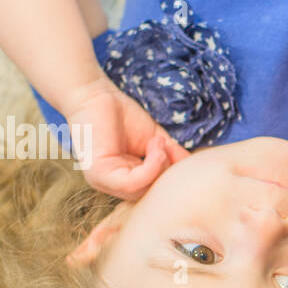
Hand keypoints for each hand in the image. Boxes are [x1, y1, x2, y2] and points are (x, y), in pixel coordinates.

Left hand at [62, 76, 189, 199]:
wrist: (95, 94)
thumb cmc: (121, 115)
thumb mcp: (155, 140)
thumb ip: (171, 156)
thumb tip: (191, 167)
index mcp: (125, 181)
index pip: (154, 191)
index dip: (170, 175)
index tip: (173, 151)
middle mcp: (114, 186)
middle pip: (151, 193)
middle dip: (167, 171)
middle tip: (168, 147)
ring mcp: (104, 182)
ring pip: (143, 191)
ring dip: (160, 166)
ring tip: (160, 144)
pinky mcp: (99, 174)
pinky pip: (133, 183)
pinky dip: (151, 167)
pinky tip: (155, 147)